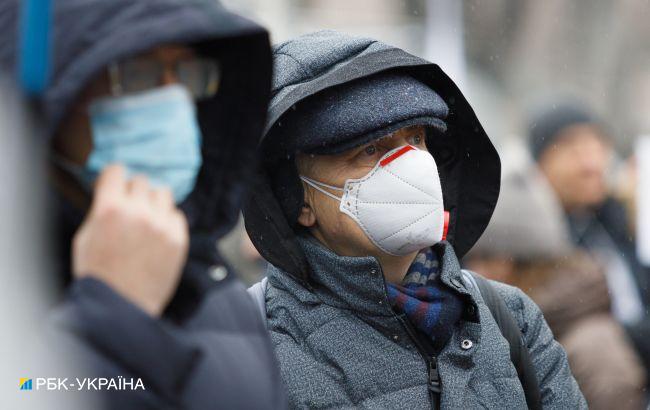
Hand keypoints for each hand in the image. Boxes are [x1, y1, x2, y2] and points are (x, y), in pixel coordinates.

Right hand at [72, 165, 188, 316]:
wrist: (121, 307)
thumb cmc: (98, 273)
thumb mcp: (85, 237)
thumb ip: (100, 209)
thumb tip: (111, 188)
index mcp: (110, 209)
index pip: (117, 171)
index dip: (113, 178)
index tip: (113, 185)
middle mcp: (138, 213)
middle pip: (141, 181)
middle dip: (132, 192)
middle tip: (128, 208)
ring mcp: (162, 226)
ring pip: (162, 193)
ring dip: (153, 202)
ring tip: (146, 219)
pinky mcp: (179, 239)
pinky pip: (176, 215)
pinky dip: (167, 220)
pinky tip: (157, 235)